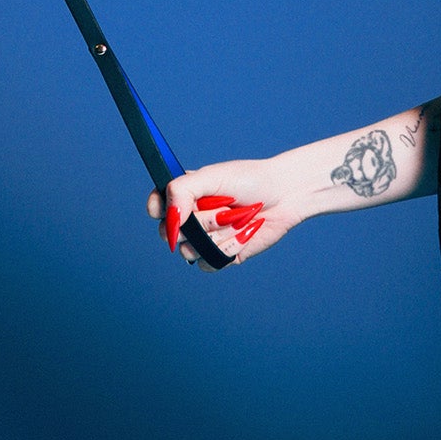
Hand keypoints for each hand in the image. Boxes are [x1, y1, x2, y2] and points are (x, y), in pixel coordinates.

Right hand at [147, 153, 310, 268]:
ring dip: (215, 235)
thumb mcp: (212, 175)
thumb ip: (183, 190)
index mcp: (186, 193)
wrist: (283, 196)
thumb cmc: (249, 179)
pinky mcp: (220, 255)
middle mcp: (192, 217)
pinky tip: (241, 235)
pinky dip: (225, 251)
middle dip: (199, 221)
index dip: (157, 210)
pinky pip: (208, 263)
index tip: (165, 210)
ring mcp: (205, 238)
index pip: (157, 205)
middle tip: (221, 207)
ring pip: (190, 250)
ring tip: (235, 219)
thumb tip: (169, 218)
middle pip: (172, 233)